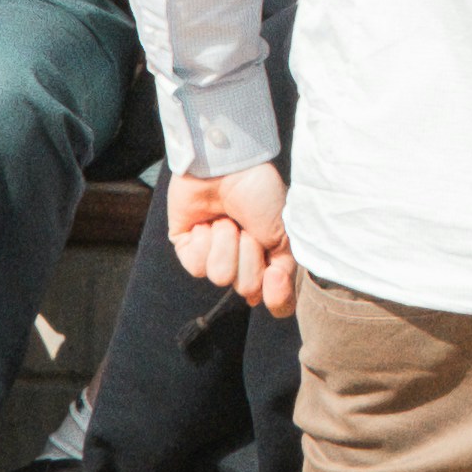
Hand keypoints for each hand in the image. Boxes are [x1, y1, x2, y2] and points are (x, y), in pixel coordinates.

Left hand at [171, 164, 299, 318]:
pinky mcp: (186, 245)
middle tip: (248, 227)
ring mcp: (212, 252)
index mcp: (266, 257)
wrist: (230, 166)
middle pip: (245, 287)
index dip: (275, 294)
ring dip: (226, 243)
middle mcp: (239, 259)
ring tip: (226, 219)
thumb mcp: (285, 235)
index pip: (271, 298)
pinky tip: (206, 222)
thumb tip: (270, 304)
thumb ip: (283, 272)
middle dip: (249, 255)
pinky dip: (204, 242)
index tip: (275, 274)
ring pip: (219, 275)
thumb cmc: (260, 194)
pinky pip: (195, 266)